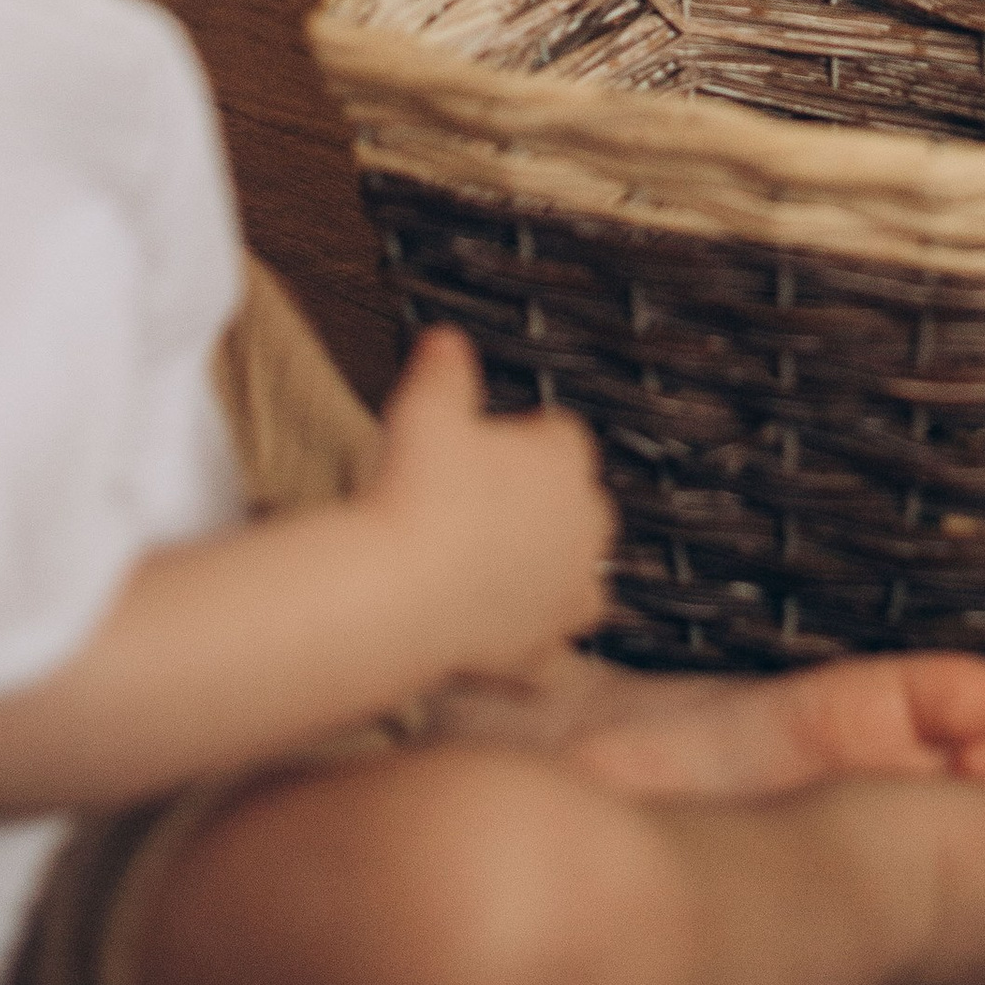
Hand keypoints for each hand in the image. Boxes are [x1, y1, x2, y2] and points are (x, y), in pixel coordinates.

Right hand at [359, 324, 614, 683]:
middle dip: (545, 504)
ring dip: (554, 571)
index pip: (562, 435)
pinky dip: (536, 642)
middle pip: (580, 503)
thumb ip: (445, 367)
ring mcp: (569, 589)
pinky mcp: (546, 646)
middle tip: (486, 507)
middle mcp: (585, 523)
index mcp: (566, 458)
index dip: (522, 439)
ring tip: (502, 570)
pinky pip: (553, 645)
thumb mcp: (426, 408)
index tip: (487, 447)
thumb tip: (447, 337)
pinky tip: (505, 636)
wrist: (399, 591)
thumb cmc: (416, 490)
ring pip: (582, 574)